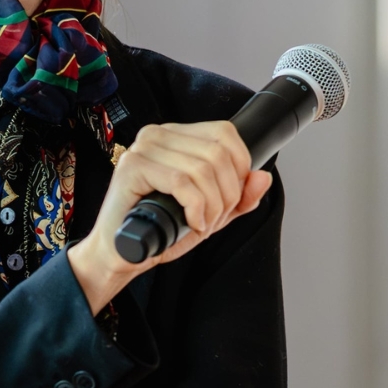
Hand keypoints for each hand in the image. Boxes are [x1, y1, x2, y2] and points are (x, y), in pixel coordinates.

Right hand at [67, 120, 272, 312]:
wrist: (122, 254)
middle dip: (227, 194)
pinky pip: (182, 182)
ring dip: (212, 206)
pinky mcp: (132, 167)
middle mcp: (157, 134)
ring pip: (203, 169)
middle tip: (214, 219)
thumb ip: (239, 197)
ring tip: (201, 224)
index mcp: (176, 135)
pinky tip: (191, 223)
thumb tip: (264, 177)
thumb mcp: (211, 213)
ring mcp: (142, 148)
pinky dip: (196, 208)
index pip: (225, 133)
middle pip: (218, 153)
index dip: (240, 167)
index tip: (231, 198)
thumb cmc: (160, 230)